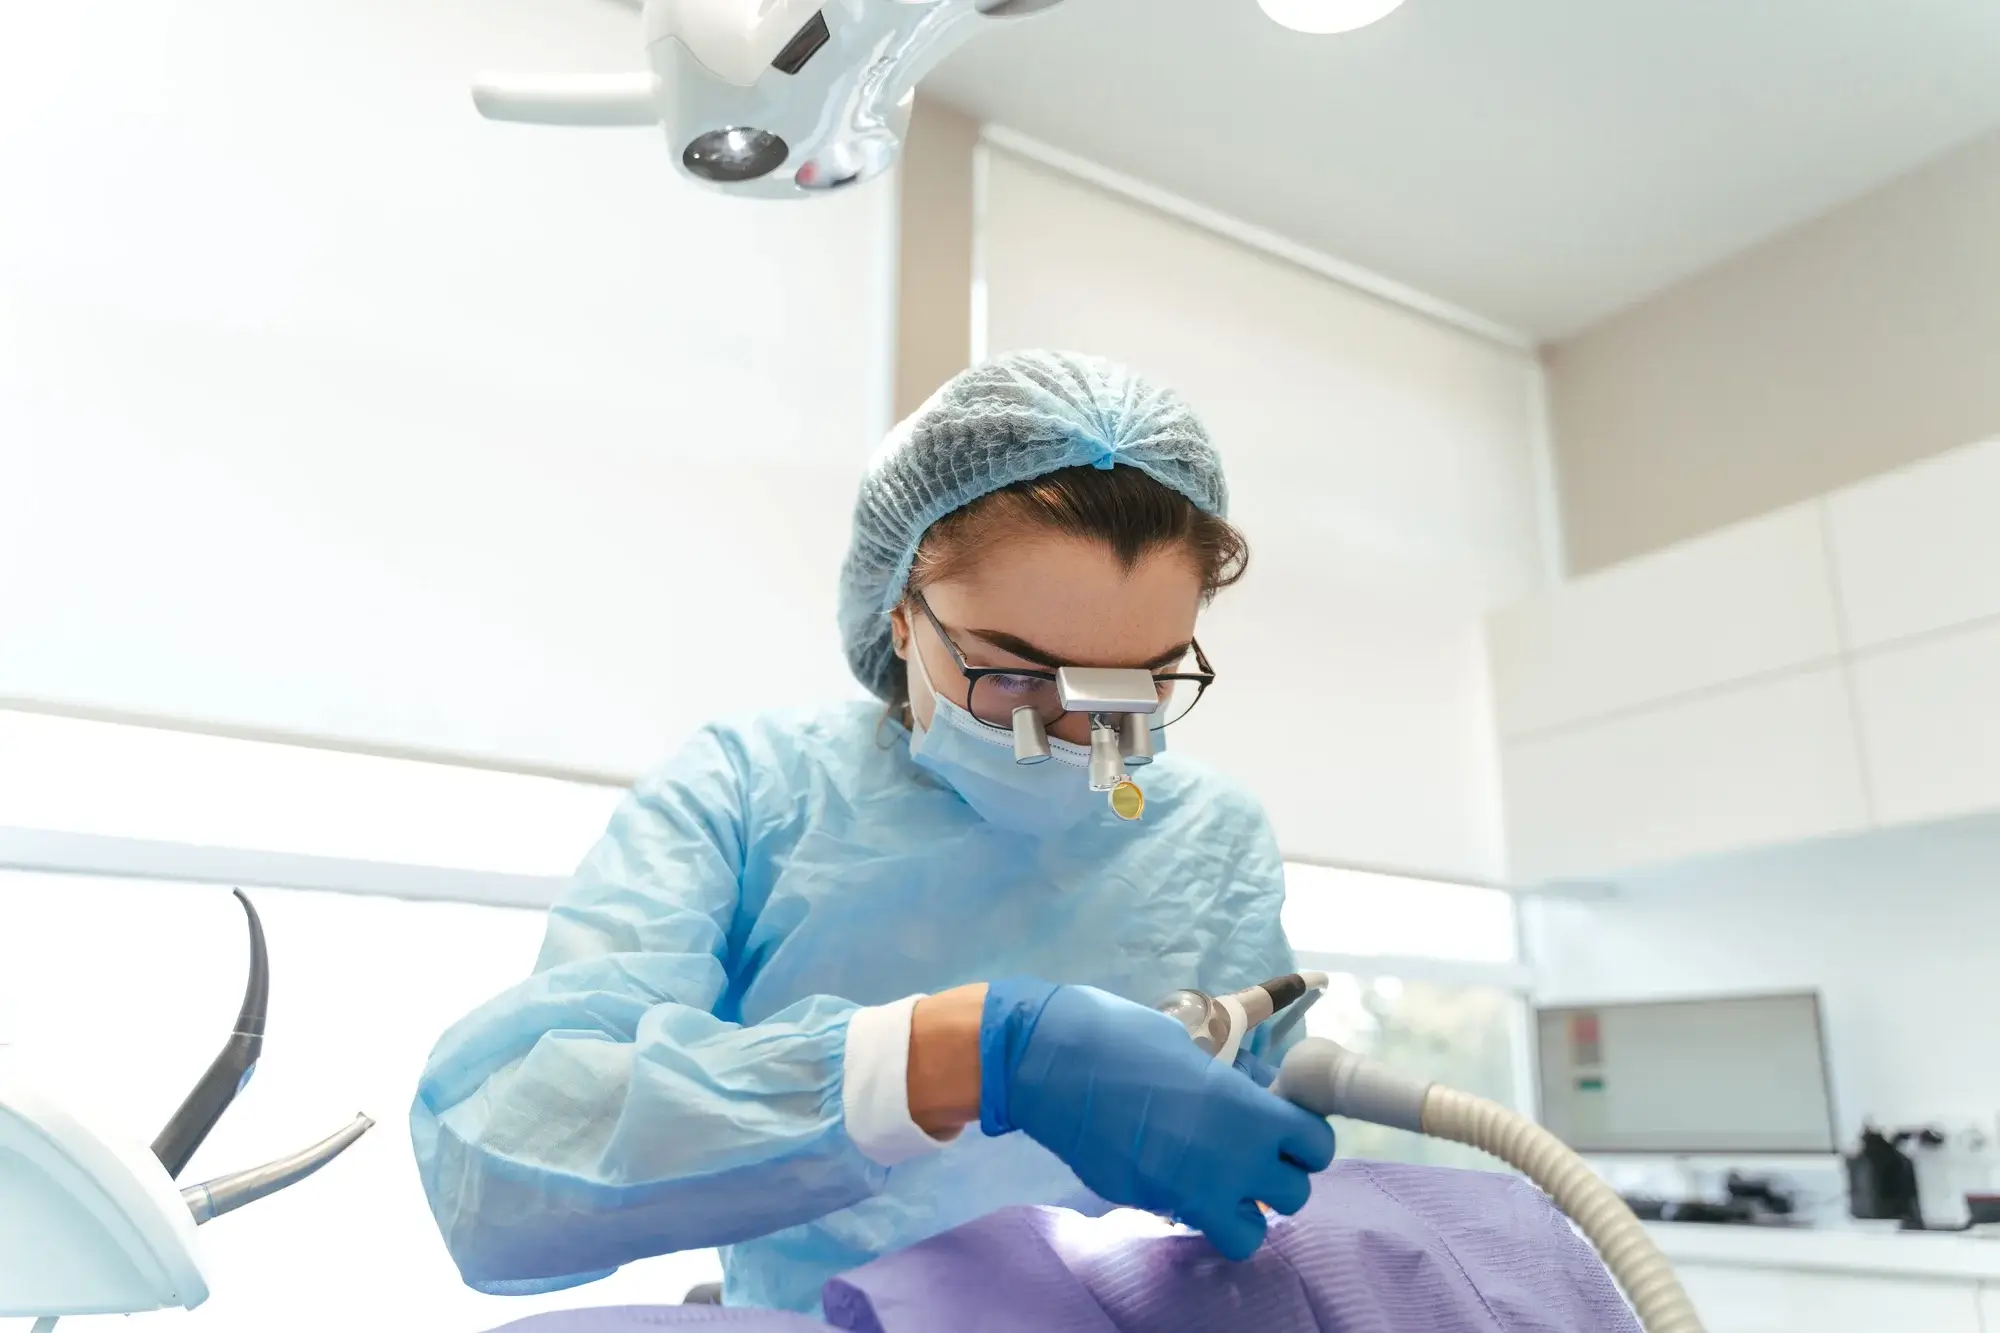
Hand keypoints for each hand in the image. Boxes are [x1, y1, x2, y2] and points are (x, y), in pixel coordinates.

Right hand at [979, 979, 1335, 1260]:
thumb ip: (1231, 1087)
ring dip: (1243, 1209)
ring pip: (1251, 1233)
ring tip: (1219, 1179)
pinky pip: (1193, 1222)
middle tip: (1252, 1153)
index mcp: (1246, 1110)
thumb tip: (1250, 1101)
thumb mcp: (1193, 1047)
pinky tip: (1174, 1176)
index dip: (1305, 1138)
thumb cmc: (1123, 1035)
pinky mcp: (1150, 1203)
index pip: (1316, 1147)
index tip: (1283, 1126)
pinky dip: (1195, 1211)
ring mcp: (1188, 1189)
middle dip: (1279, 1178)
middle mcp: (1229, 1159)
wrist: (1051, 1062)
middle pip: (1295, 1195)